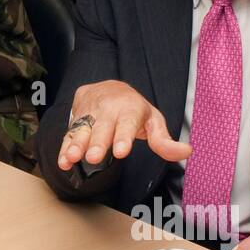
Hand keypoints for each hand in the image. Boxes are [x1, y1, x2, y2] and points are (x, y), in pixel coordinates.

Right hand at [57, 80, 190, 169]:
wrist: (107, 87)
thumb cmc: (133, 109)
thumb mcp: (153, 120)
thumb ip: (164, 140)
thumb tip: (186, 151)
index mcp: (129, 109)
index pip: (127, 123)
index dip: (123, 137)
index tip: (120, 151)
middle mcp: (107, 110)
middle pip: (102, 127)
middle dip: (97, 142)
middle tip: (94, 157)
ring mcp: (90, 114)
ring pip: (82, 129)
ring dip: (76, 144)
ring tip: (72, 158)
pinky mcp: (76, 119)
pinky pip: (69, 134)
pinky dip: (64, 148)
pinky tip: (63, 161)